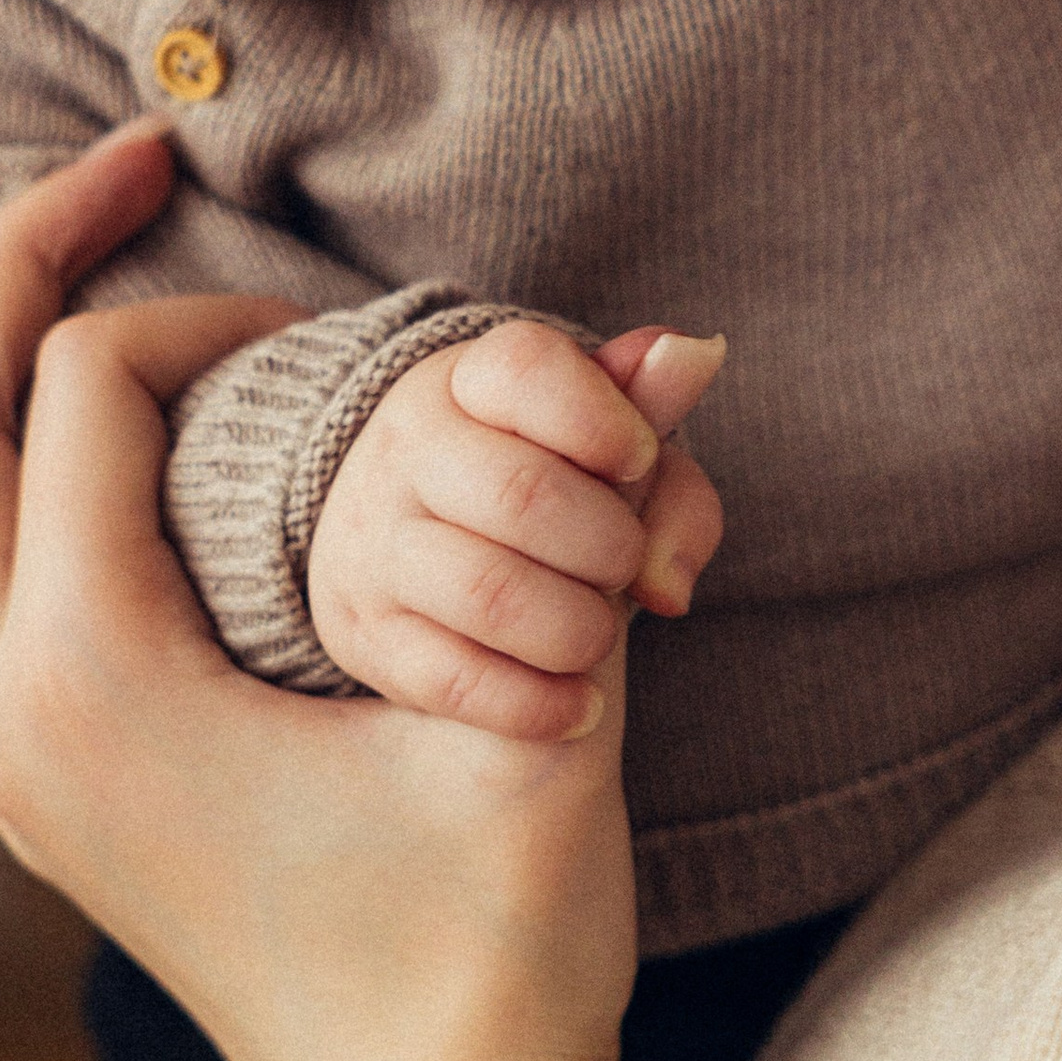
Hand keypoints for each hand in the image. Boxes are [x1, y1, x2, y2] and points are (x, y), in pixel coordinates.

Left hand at [0, 132, 714, 1060]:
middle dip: (11, 264)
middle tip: (115, 161)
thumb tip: (684, 346)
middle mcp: (9, 721)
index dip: (213, 313)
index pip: (94, 389)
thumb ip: (601, 513)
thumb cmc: (496, 944)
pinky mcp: (24, 812)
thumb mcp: (553, 708)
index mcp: (101, 676)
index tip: (329, 336)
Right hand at [307, 320, 729, 741]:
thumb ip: (655, 405)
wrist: (405, 536)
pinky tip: (578, 704)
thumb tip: (696, 355)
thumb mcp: (595, 436)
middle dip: (608, 545)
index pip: (528, 370)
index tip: (638, 460)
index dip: (607, 422)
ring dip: (578, 631)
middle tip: (624, 567)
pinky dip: (538, 705)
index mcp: (465, 380)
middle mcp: (405, 450)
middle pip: (523, 495)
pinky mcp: (365, 634)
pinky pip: (456, 683)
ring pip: (490, 593)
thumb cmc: (539, 479)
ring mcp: (374, 544)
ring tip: (599, 636)